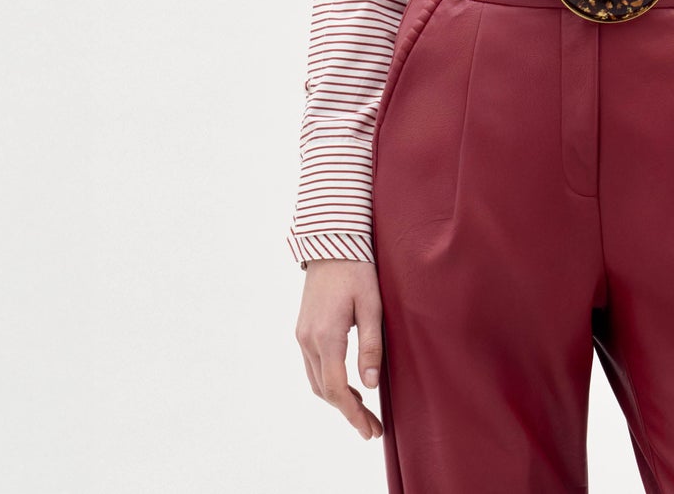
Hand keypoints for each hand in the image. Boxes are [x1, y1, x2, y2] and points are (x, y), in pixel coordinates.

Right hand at [295, 258, 385, 440]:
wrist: (331, 242)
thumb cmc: (357, 270)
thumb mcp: (372, 305)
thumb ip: (371, 345)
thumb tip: (370, 386)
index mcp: (326, 335)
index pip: (336, 388)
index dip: (353, 414)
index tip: (370, 430)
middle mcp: (308, 339)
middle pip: (324, 390)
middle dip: (347, 412)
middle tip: (371, 428)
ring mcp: (302, 335)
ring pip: (316, 381)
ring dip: (337, 399)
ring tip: (362, 411)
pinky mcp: (303, 329)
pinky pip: (313, 366)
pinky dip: (329, 382)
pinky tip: (348, 385)